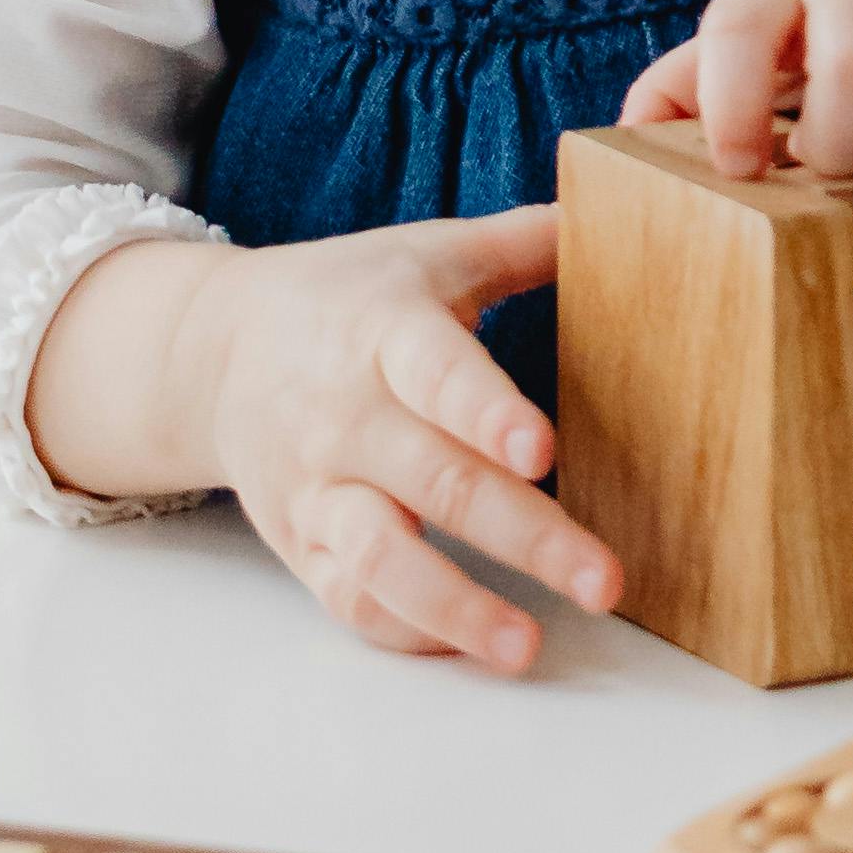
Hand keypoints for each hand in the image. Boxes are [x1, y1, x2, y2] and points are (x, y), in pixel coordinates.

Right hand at [32, 209, 617, 667]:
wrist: (211, 349)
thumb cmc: (349, 296)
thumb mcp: (428, 253)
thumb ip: (528, 241)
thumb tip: (641, 202)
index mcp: (384, 332)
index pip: (438, 375)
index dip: (487, 414)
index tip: (543, 450)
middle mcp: (345, 415)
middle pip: (434, 482)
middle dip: (524, 537)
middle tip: (605, 581)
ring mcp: (316, 487)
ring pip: (379, 559)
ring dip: (456, 609)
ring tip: (528, 649)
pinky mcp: (299, 543)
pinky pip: (348, 599)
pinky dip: (406, 631)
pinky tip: (471, 650)